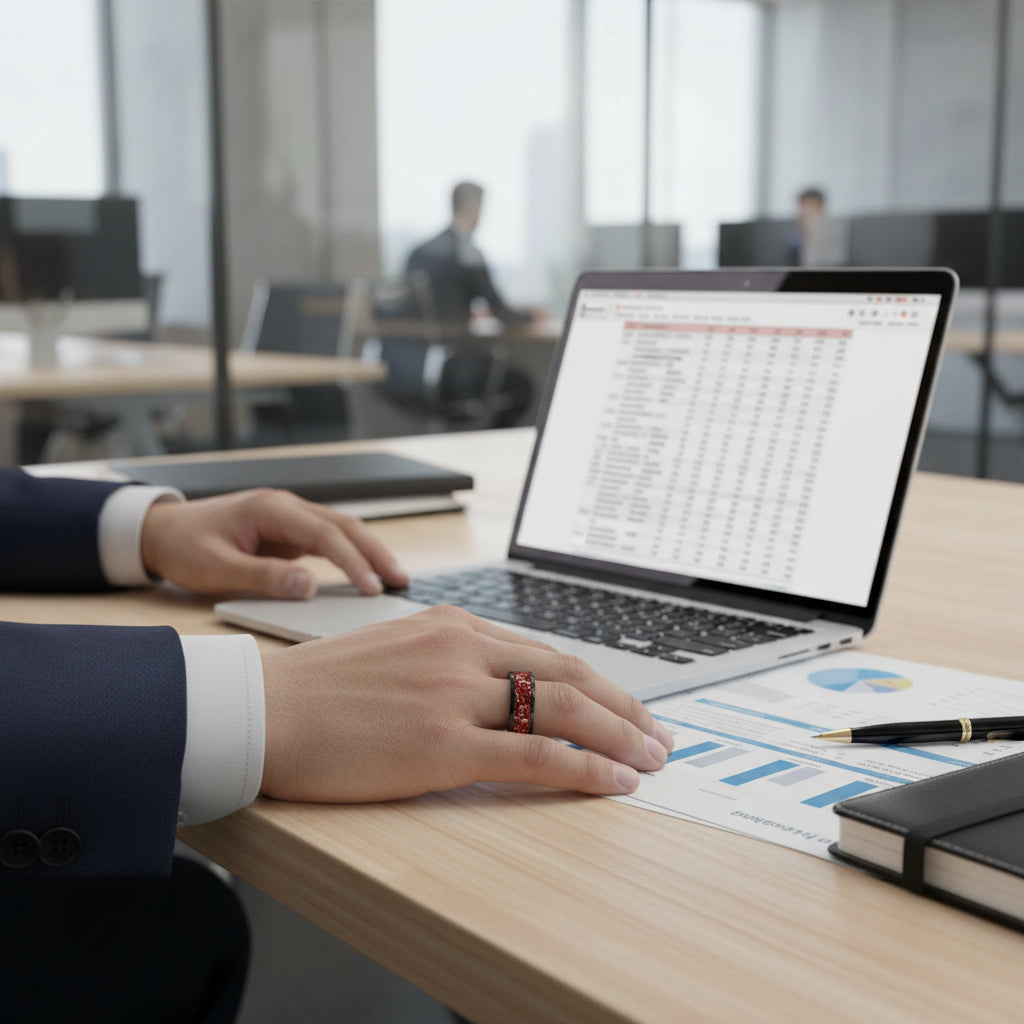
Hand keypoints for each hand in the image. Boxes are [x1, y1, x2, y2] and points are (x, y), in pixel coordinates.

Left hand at [140, 488, 407, 597]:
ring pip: (341, 530)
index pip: (324, 533)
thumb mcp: (217, 569)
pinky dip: (350, 556)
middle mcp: (286, 507)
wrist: (161, 532)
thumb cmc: (185, 548)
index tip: (372, 587)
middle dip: (375, 552)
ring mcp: (289, 518)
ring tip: (393, 579)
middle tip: (401, 580)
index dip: (352, 561)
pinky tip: (365, 574)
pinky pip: (328, 542)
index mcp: (270, 509)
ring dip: (368, 552)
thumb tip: (310, 586)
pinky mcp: (288, 532)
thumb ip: (264, 578)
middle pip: (344, 525)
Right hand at [260, 605, 673, 801]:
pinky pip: (534, 755)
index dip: (595, 683)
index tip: (625, 706)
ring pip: (561, 709)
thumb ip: (445, 663)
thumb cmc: (317, 691)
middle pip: (567, 674)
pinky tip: (613, 781)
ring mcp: (452, 695)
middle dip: (624, 707)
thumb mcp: (392, 654)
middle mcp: (460, 650)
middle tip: (658, 734)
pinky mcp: (440, 744)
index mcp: (449, 626)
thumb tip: (492, 688)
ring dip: (619, 735)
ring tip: (651, 758)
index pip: (544, 652)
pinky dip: (584, 768)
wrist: (259, 711)